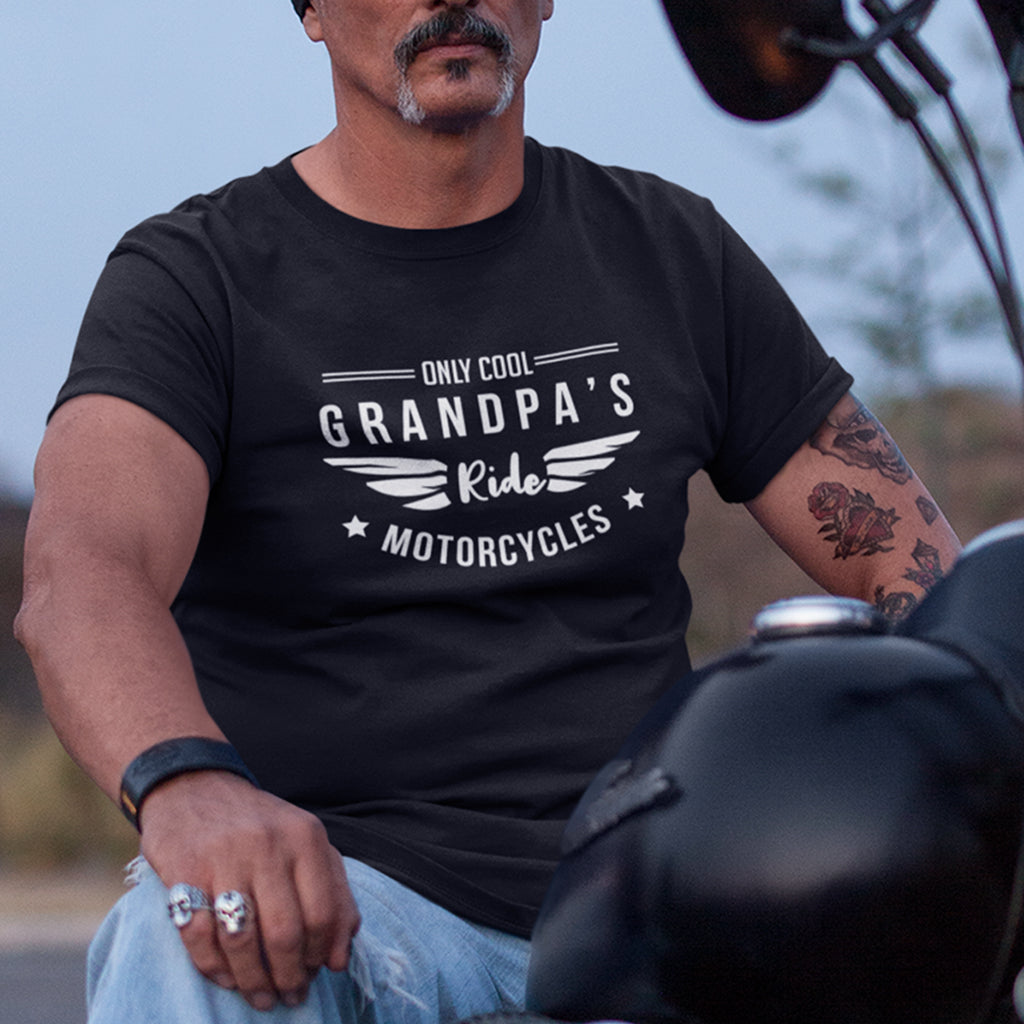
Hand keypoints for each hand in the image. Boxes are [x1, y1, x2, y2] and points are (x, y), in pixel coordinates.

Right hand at [139, 771, 359, 1010]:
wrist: (193, 786)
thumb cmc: (259, 825)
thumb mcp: (306, 843)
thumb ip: (334, 893)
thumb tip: (340, 958)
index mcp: (306, 837)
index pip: (324, 912)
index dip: (322, 953)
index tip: (317, 973)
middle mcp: (269, 845)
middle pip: (285, 933)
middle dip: (290, 976)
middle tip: (290, 997)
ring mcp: (224, 858)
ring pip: (242, 941)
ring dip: (253, 981)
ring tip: (261, 997)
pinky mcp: (184, 872)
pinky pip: (199, 936)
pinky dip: (214, 968)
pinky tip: (227, 979)